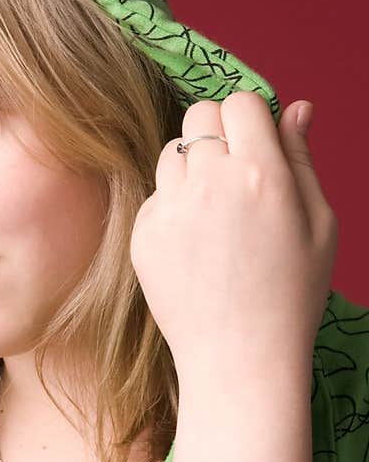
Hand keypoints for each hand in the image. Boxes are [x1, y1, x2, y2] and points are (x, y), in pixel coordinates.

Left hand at [129, 92, 337, 388]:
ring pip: (173, 152)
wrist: (239, 359)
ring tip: (217, 212)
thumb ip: (302, 159)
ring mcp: (170, 209)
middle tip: (236, 173)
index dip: (250, 117)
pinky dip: (174, 207)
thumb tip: (295, 107)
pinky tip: (196, 245)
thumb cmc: (291, 295)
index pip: (240, 101)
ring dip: (193, 166)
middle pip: (200, 116)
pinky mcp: (143, 235)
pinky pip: (156, 195)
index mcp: (261, 174)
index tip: (257, 144)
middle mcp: (210, 184)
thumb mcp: (319, 224)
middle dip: (219, 132)